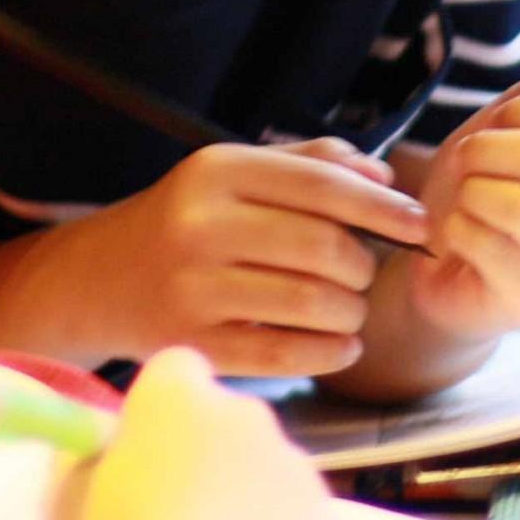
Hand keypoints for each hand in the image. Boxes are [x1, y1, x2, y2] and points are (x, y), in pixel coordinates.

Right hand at [31, 141, 430, 375]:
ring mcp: (193, 288)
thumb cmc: (185, 222)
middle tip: (365, 275)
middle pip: (323, 248)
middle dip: (364, 266)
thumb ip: (310, 164)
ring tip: (349, 309)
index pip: (322, 186)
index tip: (421, 225)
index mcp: (217, 171)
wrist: (98, 280)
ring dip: (350, 312)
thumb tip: (385, 178)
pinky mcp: (193, 343)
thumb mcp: (232, 174)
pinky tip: (342, 346)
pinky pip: (284, 355)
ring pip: (311, 303)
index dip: (382, 208)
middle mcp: (201, 225)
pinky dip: (329, 353)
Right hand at [59, 349, 336, 519]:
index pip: (176, 370)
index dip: (155, 410)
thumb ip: (91, 462)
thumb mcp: (67, 498)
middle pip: (230, 423)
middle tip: (169, 518)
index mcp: (180, 395)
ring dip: (245, 504)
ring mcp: (299, 475)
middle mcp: (250, 417)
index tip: (139, 455)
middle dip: (205, 456)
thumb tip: (107, 459)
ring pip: (269, 477)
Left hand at [405, 49, 519, 340]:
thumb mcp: (512, 121)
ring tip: (464, 199)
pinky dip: (456, 230)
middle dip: (487, 150)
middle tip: (469, 162)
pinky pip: (490, 245)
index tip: (501, 123)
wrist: (445, 258)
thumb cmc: (486, 181)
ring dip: (471, 191)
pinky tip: (458, 235)